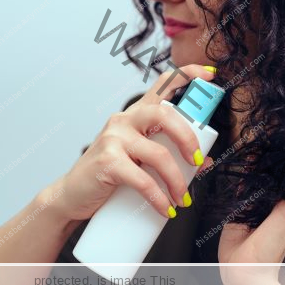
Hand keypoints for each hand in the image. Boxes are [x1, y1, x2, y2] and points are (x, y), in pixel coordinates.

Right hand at [46, 65, 214, 222]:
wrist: (74, 194)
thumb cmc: (113, 173)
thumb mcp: (143, 160)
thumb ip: (171, 155)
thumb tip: (205, 161)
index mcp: (138, 114)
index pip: (163, 84)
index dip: (187, 74)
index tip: (210, 76)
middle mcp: (126, 119)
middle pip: (166, 115)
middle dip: (189, 139)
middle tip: (198, 161)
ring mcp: (114, 138)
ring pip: (159, 154)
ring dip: (178, 181)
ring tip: (183, 199)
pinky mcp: (108, 161)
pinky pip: (143, 180)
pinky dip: (159, 198)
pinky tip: (167, 209)